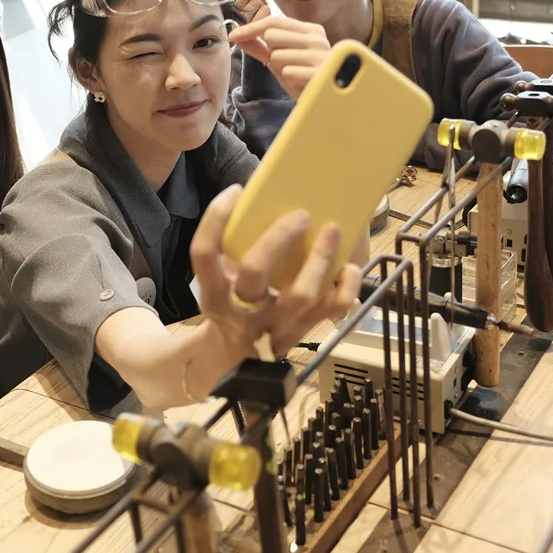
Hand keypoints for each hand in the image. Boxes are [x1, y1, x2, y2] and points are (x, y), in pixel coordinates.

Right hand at [191, 185, 359, 360]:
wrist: (236, 360)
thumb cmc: (230, 306)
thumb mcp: (218, 283)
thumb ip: (229, 252)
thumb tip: (256, 199)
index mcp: (214, 295)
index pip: (205, 254)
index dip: (216, 219)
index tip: (236, 191)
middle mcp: (242, 313)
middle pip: (254, 272)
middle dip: (278, 237)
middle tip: (300, 214)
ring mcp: (276, 325)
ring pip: (300, 294)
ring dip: (319, 258)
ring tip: (333, 230)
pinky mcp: (303, 332)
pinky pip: (332, 311)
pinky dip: (346, 287)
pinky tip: (348, 268)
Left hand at [229, 15, 330, 99]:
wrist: (326, 103)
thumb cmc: (302, 80)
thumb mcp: (279, 62)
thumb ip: (259, 48)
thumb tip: (237, 35)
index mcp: (310, 30)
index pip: (274, 21)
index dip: (251, 28)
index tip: (233, 35)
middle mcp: (317, 38)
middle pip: (272, 34)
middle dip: (270, 52)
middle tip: (284, 65)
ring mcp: (320, 54)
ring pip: (277, 54)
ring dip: (279, 68)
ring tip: (294, 75)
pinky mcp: (320, 72)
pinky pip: (288, 71)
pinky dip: (288, 78)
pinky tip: (300, 83)